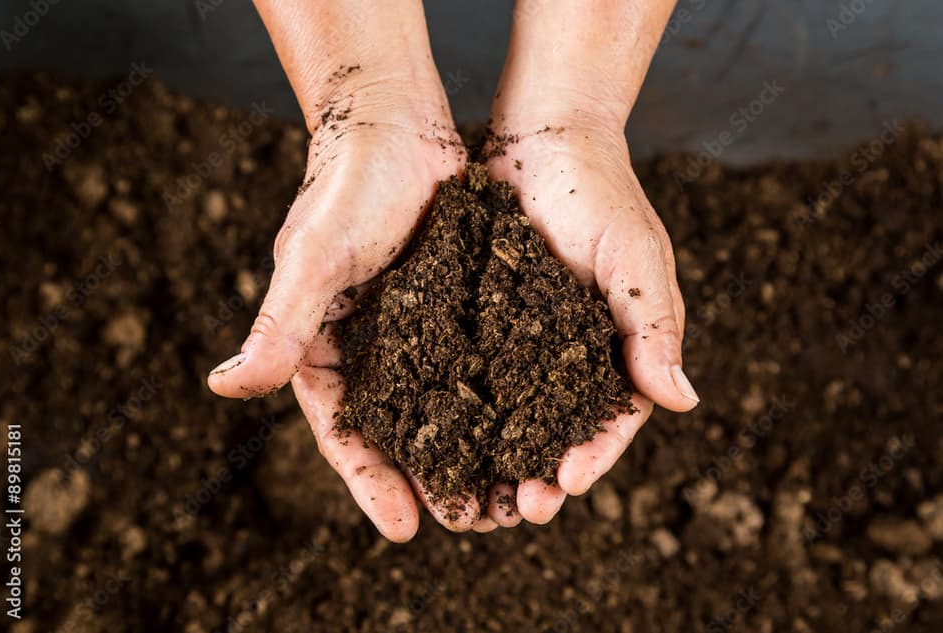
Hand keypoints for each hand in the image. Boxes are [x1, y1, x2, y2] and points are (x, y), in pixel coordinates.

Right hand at [207, 74, 479, 539]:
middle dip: (429, 479)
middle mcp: (370, 347)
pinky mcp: (454, 305)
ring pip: (443, 404)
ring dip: (470, 450)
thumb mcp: (314, 259)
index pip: (344, 431)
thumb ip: (278, 326)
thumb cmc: (346, 186)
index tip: (404, 531)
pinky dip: (497, 397)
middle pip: (399, 431)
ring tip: (506, 494)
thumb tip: (223, 388)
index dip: (371, 482)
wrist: (395, 122)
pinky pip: (476, 361)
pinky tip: (529, 426)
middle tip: (469, 523)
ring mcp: (415, 328)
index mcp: (323, 347)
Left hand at [480, 116, 698, 526]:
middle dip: (541, 472)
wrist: (542, 138)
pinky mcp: (482, 320)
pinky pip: (471, 373)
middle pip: (558, 429)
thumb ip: (653, 327)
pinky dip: (461, 410)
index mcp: (617, 345)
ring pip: (512, 414)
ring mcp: (524, 340)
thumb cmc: (600, 193)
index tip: (566, 485)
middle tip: (517, 510)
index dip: (593, 454)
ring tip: (478, 496)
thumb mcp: (635, 258)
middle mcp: (570, 352)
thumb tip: (683, 401)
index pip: (612, 417)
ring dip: (498, 457)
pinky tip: (438, 439)